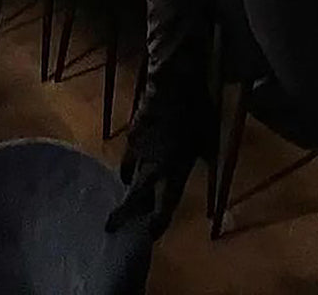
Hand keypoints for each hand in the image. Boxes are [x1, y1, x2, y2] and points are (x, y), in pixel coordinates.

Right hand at [107, 72, 215, 238]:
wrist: (173, 84)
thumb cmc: (197, 111)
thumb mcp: (208, 137)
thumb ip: (204, 157)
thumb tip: (207, 165)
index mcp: (174, 171)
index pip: (163, 206)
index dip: (157, 222)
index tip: (150, 234)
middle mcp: (153, 166)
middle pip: (135, 197)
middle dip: (123, 214)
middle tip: (109, 227)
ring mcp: (139, 150)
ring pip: (129, 176)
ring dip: (127, 188)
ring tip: (123, 195)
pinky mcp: (132, 134)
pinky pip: (128, 155)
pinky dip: (128, 163)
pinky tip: (129, 164)